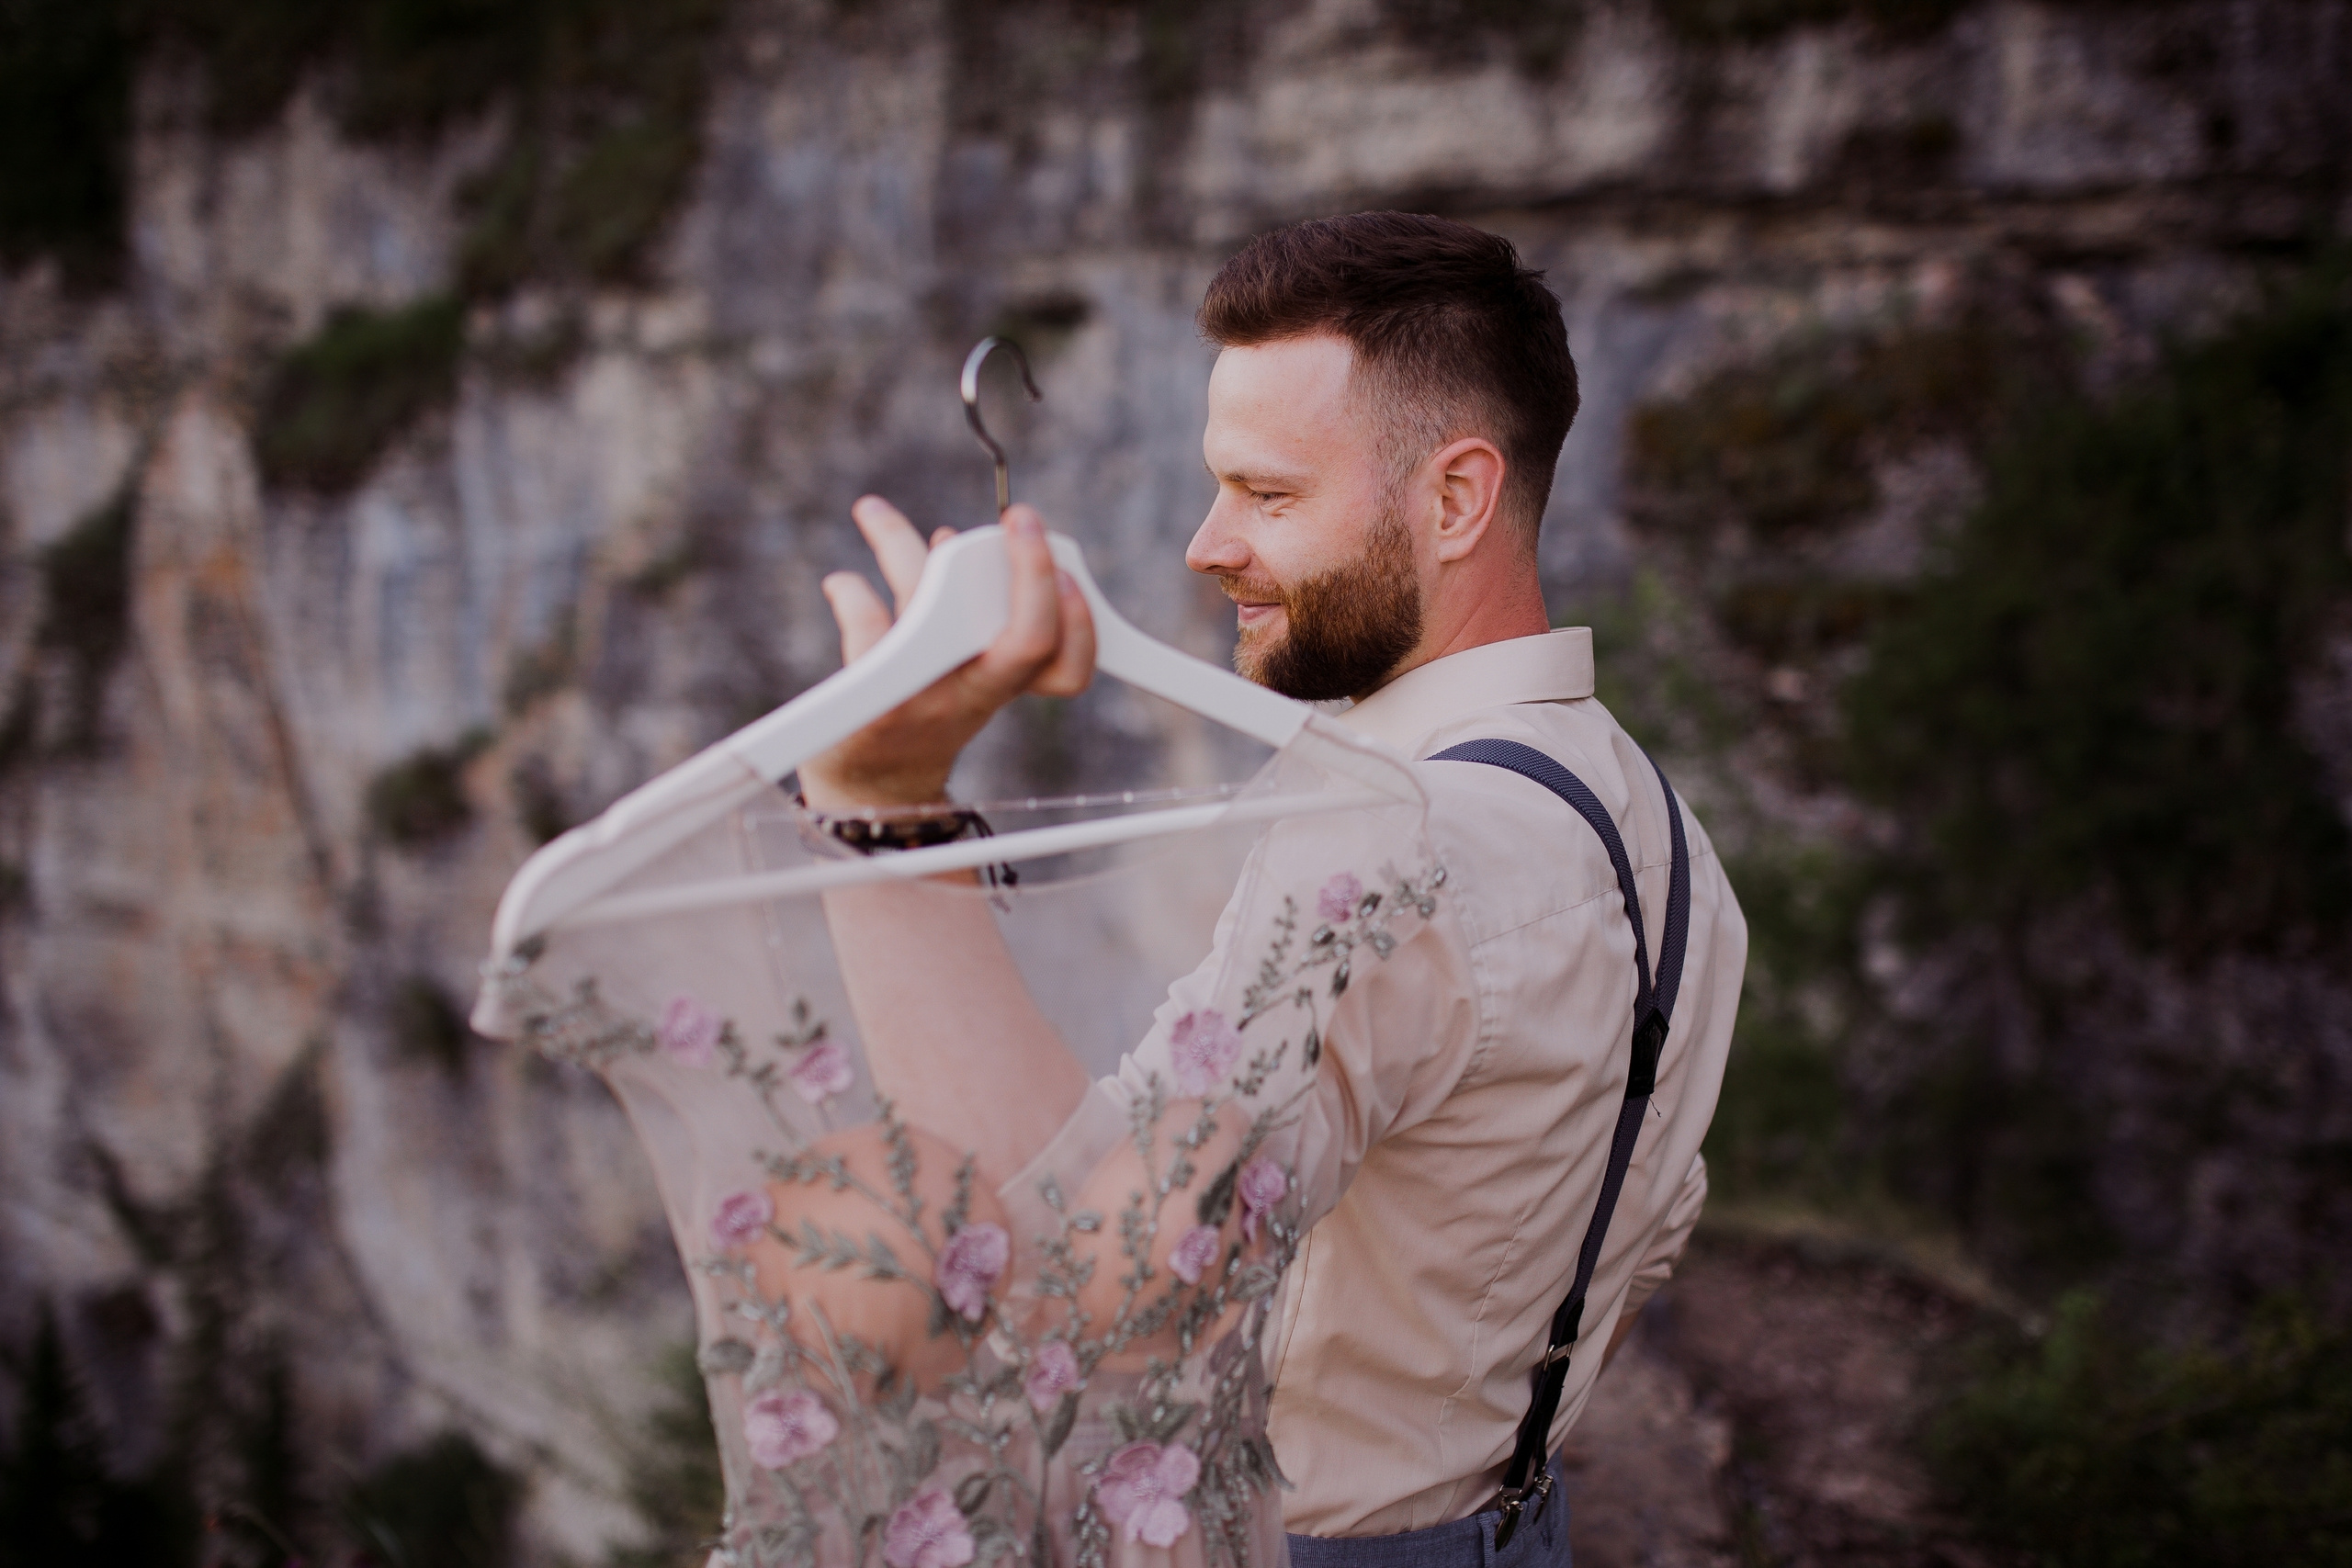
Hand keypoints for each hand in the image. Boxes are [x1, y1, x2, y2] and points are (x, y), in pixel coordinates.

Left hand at [799, 496, 1095, 809]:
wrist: (874, 790)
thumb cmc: (922, 714)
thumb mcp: (961, 671)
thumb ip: (960, 609)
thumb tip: (947, 537)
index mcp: (1005, 686)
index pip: (1069, 664)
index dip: (1081, 619)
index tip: (1071, 568)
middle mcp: (975, 694)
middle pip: (1028, 641)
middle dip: (1032, 573)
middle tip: (1020, 518)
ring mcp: (929, 699)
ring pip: (932, 615)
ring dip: (900, 547)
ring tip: (872, 511)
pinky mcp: (875, 704)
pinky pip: (869, 633)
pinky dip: (851, 594)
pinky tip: (842, 583)